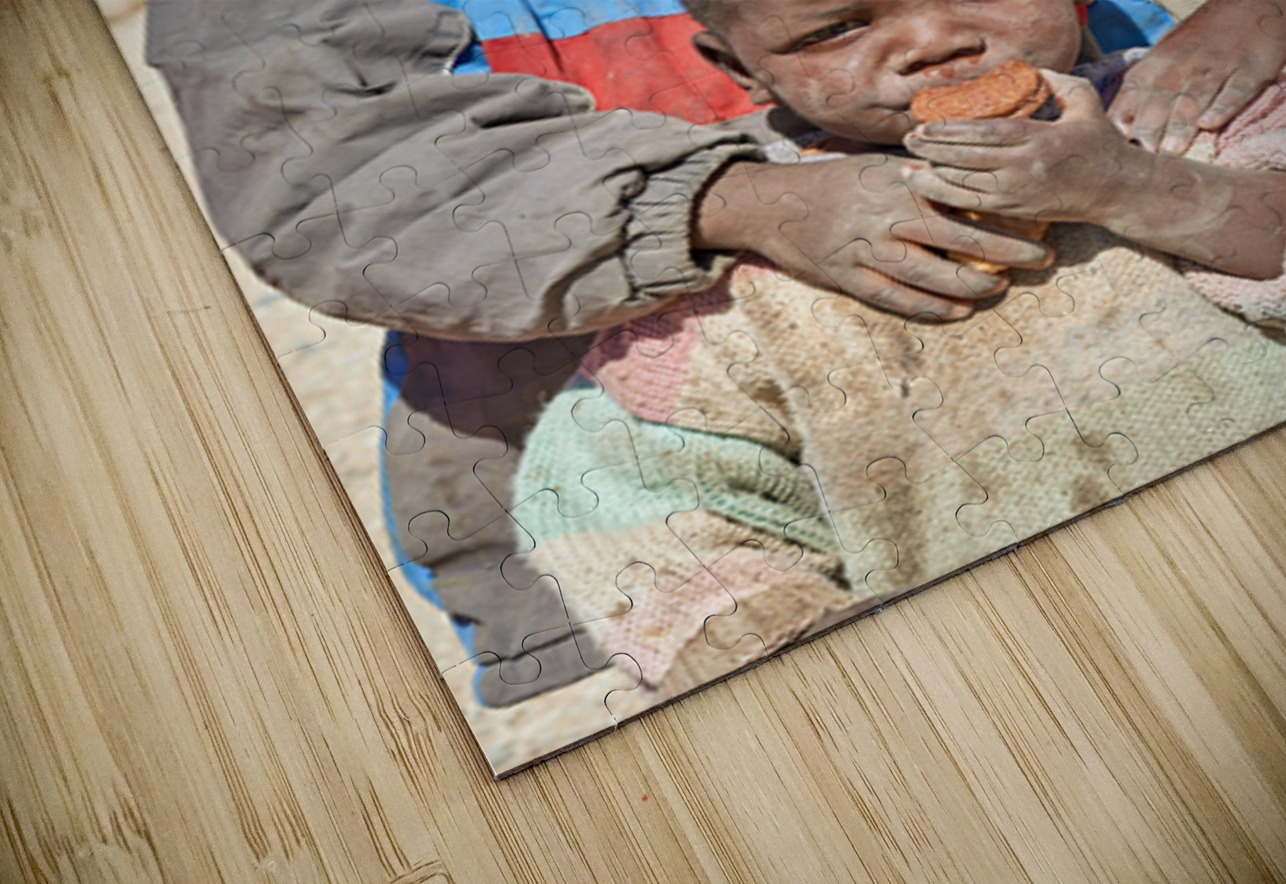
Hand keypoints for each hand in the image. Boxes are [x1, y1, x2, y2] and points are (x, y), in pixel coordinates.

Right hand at [694, 154, 1052, 319]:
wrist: (772, 203)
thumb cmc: (830, 182)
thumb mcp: (877, 167)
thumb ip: (919, 176)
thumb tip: (968, 180)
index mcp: (900, 182)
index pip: (963, 195)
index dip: (1004, 209)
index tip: (1040, 217)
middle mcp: (887, 214)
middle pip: (959, 237)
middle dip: (1006, 250)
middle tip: (1042, 260)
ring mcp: (866, 248)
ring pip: (930, 274)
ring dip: (971, 284)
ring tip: (1000, 288)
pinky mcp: (847, 276)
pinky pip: (896, 298)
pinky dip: (930, 307)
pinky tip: (958, 312)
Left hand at [901, 71, 1152, 227]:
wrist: (1117, 190)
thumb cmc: (1100, 142)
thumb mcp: (1086, 102)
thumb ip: (1057, 82)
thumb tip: (1026, 70)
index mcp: (1040, 139)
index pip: (986, 134)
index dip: (951, 132)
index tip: (926, 126)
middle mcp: (1025, 168)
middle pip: (968, 160)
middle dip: (933, 152)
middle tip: (908, 140)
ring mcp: (1018, 193)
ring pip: (965, 186)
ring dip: (932, 178)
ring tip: (907, 167)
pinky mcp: (1015, 211)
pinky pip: (972, 206)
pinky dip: (946, 197)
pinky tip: (927, 188)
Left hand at [1108, 0, 1285, 153]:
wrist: (1245, 8)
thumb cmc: (1192, 46)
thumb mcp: (1159, 61)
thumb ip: (1138, 95)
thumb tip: (1114, 135)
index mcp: (1152, 68)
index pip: (1130, 97)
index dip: (1120, 123)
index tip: (1113, 150)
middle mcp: (1180, 69)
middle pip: (1159, 102)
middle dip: (1147, 131)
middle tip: (1142, 158)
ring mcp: (1213, 69)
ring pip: (1193, 100)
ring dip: (1179, 126)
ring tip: (1170, 152)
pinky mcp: (1247, 71)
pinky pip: (1234, 91)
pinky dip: (1222, 106)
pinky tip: (1210, 124)